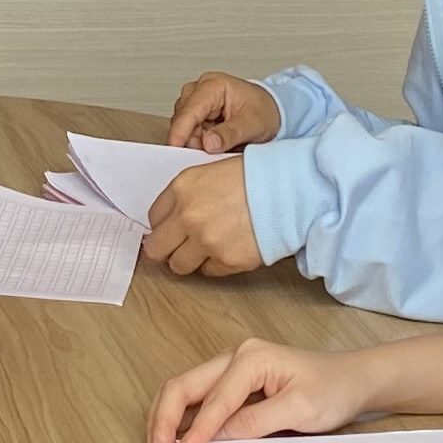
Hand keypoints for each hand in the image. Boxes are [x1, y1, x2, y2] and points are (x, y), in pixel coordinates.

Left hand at [139, 153, 262, 275]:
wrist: (289, 190)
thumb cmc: (256, 176)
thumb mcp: (211, 171)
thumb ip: (186, 195)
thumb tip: (172, 220)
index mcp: (182, 188)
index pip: (153, 218)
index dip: (163, 226)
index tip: (170, 231)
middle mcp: (188, 216)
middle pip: (157, 248)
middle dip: (165, 249)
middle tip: (177, 248)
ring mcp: (206, 241)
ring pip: (179, 266)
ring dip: (189, 260)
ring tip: (207, 249)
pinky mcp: (226, 260)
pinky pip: (209, 271)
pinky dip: (216, 263)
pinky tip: (230, 248)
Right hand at [148, 337, 388, 442]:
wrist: (354, 379)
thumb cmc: (333, 391)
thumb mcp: (301, 410)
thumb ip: (256, 422)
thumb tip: (216, 438)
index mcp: (250, 358)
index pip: (213, 400)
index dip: (194, 433)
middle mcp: (234, 355)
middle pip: (182, 385)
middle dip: (163, 421)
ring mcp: (230, 366)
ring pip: (182, 390)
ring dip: (165, 419)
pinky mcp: (232, 381)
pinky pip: (197, 398)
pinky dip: (180, 418)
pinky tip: (175, 440)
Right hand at [167, 72, 280, 152]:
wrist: (273, 112)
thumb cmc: (265, 112)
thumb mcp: (252, 125)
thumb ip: (229, 134)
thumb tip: (208, 143)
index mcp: (213, 86)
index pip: (189, 110)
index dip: (180, 131)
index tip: (176, 148)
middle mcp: (200, 90)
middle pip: (182, 120)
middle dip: (194, 139)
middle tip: (215, 150)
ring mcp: (196, 102)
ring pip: (183, 127)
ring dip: (197, 141)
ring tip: (222, 143)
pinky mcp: (196, 113)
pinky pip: (188, 132)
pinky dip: (200, 141)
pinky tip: (216, 142)